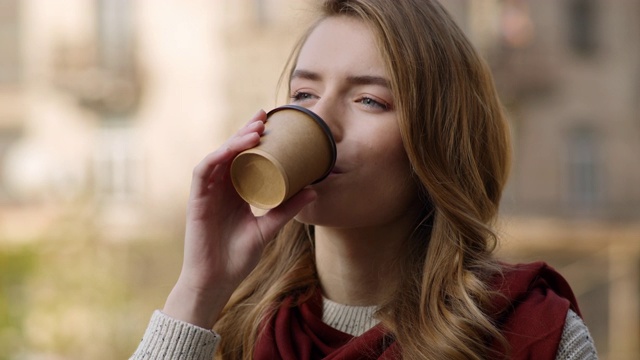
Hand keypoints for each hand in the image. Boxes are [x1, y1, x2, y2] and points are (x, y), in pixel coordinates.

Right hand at [163, 110, 316, 327]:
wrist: (217, 281)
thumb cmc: (239, 257)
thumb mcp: (269, 228)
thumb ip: (288, 208)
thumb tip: (314, 190)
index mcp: (236, 191)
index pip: (244, 157)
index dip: (254, 137)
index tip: (272, 121)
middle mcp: (220, 187)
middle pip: (231, 151)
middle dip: (246, 130)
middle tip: (264, 114)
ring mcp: (207, 192)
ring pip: (218, 156)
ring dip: (234, 140)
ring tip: (255, 129)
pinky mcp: (196, 200)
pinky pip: (203, 171)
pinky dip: (217, 156)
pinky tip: (231, 148)